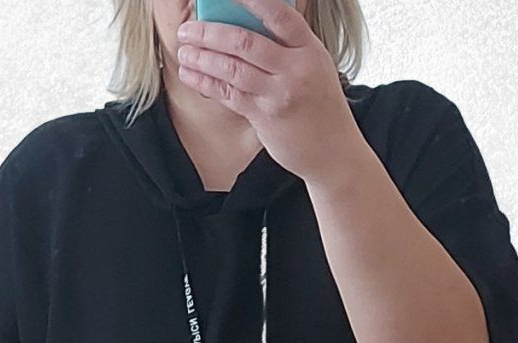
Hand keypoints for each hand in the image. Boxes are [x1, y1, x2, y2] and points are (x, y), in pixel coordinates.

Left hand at [174, 0, 358, 184]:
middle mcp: (294, 70)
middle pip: (245, 42)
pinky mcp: (264, 118)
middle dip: (210, 33)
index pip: (279, 16)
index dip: (251, 0)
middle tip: (188, 30)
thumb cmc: (321, 106)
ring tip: (183, 51)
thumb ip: (288, 47)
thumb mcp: (316, 67)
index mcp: (309, 50)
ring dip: (202, 58)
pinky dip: (206, 83)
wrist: (333, 152)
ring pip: (232, 69)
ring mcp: (278, 96)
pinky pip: (229, 95)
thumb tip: (246, 24)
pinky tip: (191, 75)